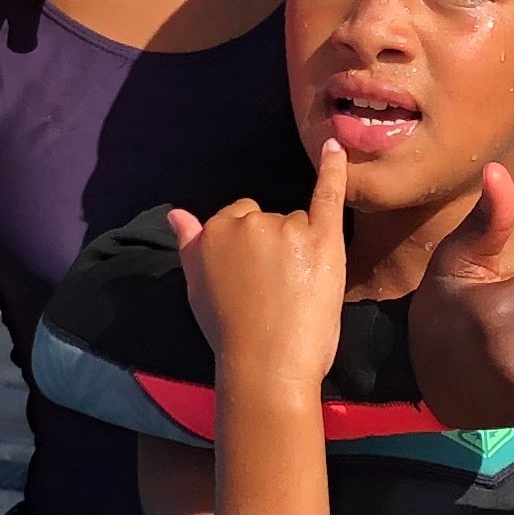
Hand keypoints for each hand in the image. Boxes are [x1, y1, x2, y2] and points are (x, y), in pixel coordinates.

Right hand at [171, 142, 356, 400]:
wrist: (266, 367)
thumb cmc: (231, 334)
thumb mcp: (197, 288)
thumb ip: (189, 245)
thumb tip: (177, 213)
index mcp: (214, 232)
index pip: (236, 219)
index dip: (247, 251)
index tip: (252, 279)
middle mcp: (247, 222)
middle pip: (266, 219)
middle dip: (272, 247)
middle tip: (275, 291)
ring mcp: (285, 229)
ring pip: (296, 222)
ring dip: (299, 248)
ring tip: (296, 293)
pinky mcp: (321, 240)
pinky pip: (327, 195)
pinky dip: (334, 170)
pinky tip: (336, 147)